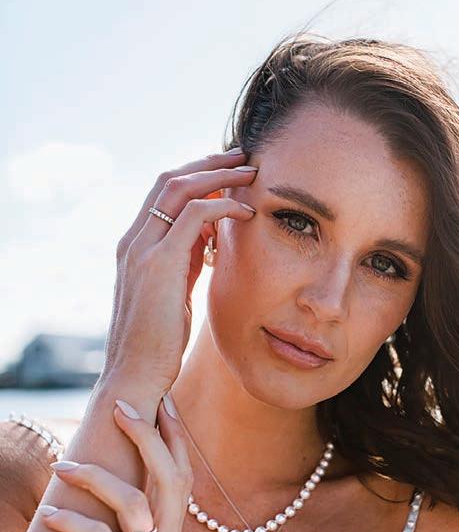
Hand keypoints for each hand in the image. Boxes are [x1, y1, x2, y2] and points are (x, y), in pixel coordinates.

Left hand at [41, 396, 190, 531]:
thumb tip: (115, 501)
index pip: (183, 476)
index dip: (175, 436)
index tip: (162, 400)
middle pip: (170, 478)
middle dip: (148, 435)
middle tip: (122, 404)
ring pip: (135, 505)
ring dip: (98, 478)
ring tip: (64, 465)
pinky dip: (74, 524)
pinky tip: (51, 515)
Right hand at [103, 148, 257, 395]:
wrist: (135, 375)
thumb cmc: (157, 342)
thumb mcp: (174, 290)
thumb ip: (186, 261)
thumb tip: (209, 238)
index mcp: (135, 246)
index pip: (163, 193)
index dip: (197, 174)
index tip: (228, 170)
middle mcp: (134, 241)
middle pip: (170, 180)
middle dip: (209, 163)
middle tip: (243, 157)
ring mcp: (142, 250)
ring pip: (180, 189)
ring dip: (219, 175)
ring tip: (251, 173)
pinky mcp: (159, 264)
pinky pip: (194, 216)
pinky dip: (222, 206)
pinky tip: (245, 212)